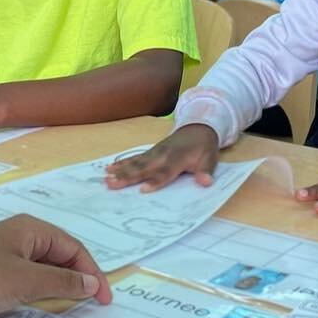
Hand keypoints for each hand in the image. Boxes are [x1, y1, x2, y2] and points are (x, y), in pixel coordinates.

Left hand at [0, 215, 112, 317]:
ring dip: (61, 283)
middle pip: (60, 254)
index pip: (73, 247)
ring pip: (44, 266)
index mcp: (30, 229)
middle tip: (93, 303)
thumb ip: (63, 281)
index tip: (103, 299)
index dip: (92, 272)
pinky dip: (42, 288)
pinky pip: (28, 276)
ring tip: (75, 304)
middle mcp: (20, 235)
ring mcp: (6, 252)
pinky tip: (45, 303)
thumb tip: (93, 283)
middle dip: (79, 276)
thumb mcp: (26, 281)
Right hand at [105, 124, 219, 191]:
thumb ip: (207, 171)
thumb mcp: (210, 159)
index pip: (165, 172)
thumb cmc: (203, 147)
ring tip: (106, 178)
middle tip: (111, 184)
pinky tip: (109, 168)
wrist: (198, 128)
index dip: (155, 181)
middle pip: (144, 168)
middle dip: (127, 176)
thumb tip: (206, 182)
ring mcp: (154, 152)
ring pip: (135, 163)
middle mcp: (162, 155)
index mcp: (178, 158)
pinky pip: (134, 158)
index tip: (143, 190)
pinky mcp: (150, 152)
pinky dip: (122, 163)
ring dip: (120, 171)